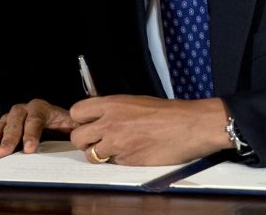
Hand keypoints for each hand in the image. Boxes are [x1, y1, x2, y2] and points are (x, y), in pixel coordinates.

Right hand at [0, 99, 76, 160]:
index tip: (29, 150)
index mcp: (40, 107)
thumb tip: (83, 131)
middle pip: (12, 124)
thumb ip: (77, 126)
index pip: (35, 120)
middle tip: (1, 154)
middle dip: (6, 139)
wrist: (52, 117)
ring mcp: (6, 119)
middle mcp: (20, 110)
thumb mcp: (72, 123)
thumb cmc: (62, 122)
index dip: (31, 135)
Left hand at [68, 95, 230, 165]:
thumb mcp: (135, 101)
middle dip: (85, 141)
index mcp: (113, 104)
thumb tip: (99, 117)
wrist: (188, 126)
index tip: (89, 123)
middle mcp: (110, 123)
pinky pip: (111, 163)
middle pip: (78, 137)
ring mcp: (117, 144)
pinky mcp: (126, 161)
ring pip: (90, 155)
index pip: (77, 112)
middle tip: (98, 139)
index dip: (81, 120)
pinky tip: (132, 152)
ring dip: (99, 154)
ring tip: (115, 148)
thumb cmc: (167, 113)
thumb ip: (113, 109)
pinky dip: (117, 161)